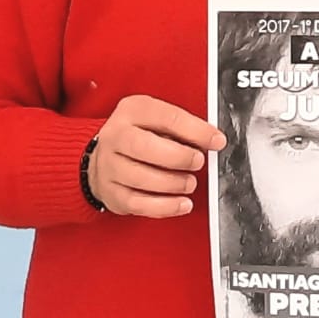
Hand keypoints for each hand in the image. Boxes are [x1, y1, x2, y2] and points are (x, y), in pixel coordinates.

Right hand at [87, 95, 225, 217]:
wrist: (103, 158)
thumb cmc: (138, 137)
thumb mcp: (156, 119)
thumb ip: (181, 127)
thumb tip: (211, 140)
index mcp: (132, 111)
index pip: (166, 117)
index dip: (196, 130)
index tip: (216, 140)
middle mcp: (116, 136)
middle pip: (146, 147)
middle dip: (179, 157)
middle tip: (198, 162)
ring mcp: (110, 166)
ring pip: (141, 178)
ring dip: (173, 183)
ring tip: (189, 183)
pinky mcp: (112, 192)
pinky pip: (139, 203)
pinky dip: (165, 206)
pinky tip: (182, 203)